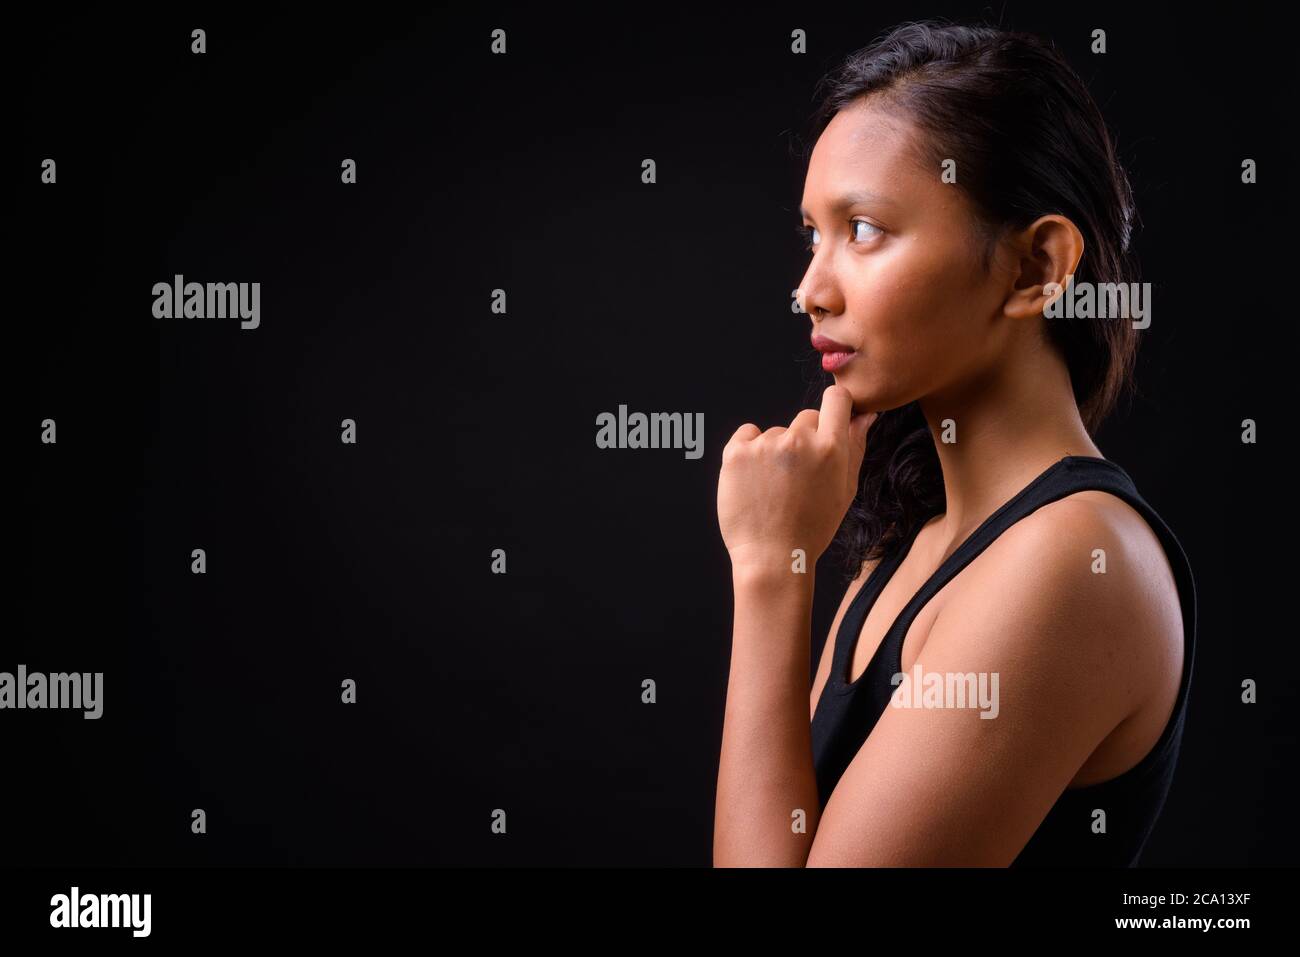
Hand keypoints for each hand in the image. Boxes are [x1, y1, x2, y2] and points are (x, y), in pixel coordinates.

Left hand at [717, 385, 876, 574]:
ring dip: (776, 452)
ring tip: (775, 488)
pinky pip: (747, 434)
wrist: (772, 557)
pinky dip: (749, 450)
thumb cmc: (812, 528)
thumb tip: (864, 416)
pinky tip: (755, 479)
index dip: (835, 406)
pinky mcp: (736, 451)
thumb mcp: (845, 490)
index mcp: (831, 448)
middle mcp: (799, 441)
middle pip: (805, 419)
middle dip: (805, 440)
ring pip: (776, 432)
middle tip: (798, 477)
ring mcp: (765, 445)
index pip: (836, 399)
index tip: (830, 420)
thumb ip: (855, 447)